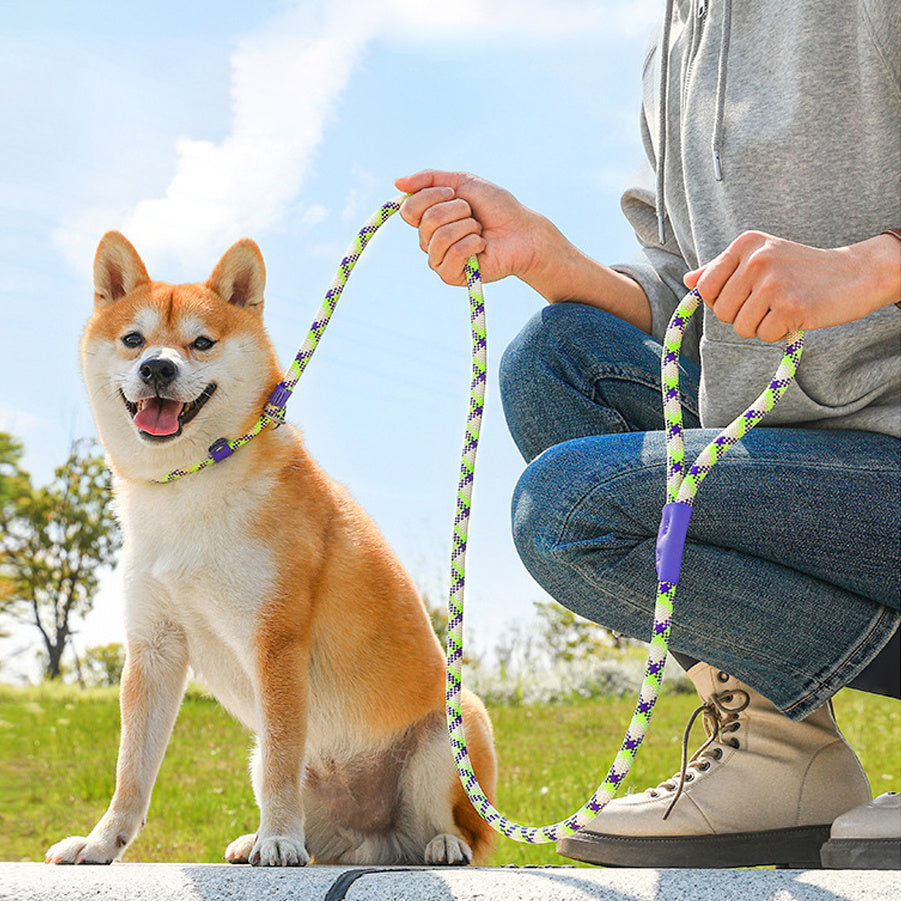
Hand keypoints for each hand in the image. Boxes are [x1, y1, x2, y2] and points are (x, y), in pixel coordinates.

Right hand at [394, 170, 545, 286]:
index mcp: (429, 219)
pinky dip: (472, 244)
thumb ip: (429, 179)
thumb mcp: (463, 182)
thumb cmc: (497, 207)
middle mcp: (429, 241)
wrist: (523, 231)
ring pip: (440, 237)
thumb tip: (396, 183)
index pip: (409, 209)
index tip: (452, 192)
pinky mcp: (452, 276)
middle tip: (473, 214)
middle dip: (456, 210)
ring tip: (479, 230)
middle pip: (426, 221)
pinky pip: (453, 254)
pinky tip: (482, 245)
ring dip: (467, 226)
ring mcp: (439, 260)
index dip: (430, 196)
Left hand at [684, 230, 900, 341]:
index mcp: (746, 244)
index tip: (743, 296)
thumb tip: (688, 281)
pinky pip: (764, 335)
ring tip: (783, 308)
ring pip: (741, 327)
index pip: (706, 287)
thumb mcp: (762, 257)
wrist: (856, 273)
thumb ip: (723, 269)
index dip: (720, 301)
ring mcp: (774, 283)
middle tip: (770, 303)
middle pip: (722, 311)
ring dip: (761, 326)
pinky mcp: (790, 307)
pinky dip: (779, 333)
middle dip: (742, 316)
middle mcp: (757, 259)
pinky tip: (796, 315)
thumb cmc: (802, 270)